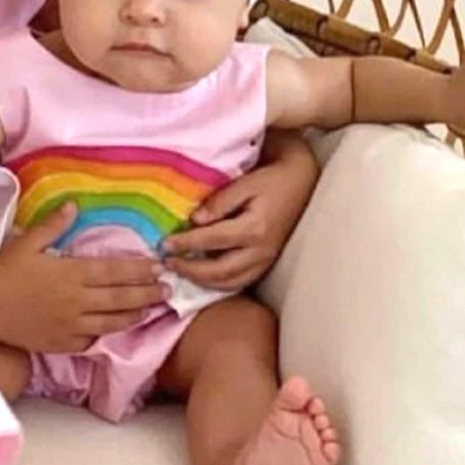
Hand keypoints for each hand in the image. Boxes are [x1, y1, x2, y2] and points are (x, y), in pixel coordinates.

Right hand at [0, 204, 166, 353]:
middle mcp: (76, 301)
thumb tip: (74, 205)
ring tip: (149, 310)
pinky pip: (90, 340)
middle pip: (121, 298)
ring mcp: (70, 325)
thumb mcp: (27, 242)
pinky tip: (115, 329)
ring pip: (112, 322)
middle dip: (147, 293)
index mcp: (71, 274)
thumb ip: (53, 224)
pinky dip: (105, 334)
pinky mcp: (61, 343)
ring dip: (134, 315)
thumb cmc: (4, 270)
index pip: (115, 271)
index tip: (158, 267)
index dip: (140, 270)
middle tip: (167, 290)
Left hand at [165, 139, 319, 290]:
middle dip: (190, 270)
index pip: (213, 241)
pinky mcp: (266, 264)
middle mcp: (261, 251)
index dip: (186, 243)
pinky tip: (202, 276)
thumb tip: (195, 221)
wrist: (300, 184)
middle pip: (220, 271)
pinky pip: (240, 282)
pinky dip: (218, 284)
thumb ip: (219, 202)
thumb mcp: (244, 183)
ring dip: (202, 281)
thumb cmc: (270, 180)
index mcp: (255, 228)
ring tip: (180, 271)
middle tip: (167, 263)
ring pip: (230, 283)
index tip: (164, 244)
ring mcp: (265, 261)